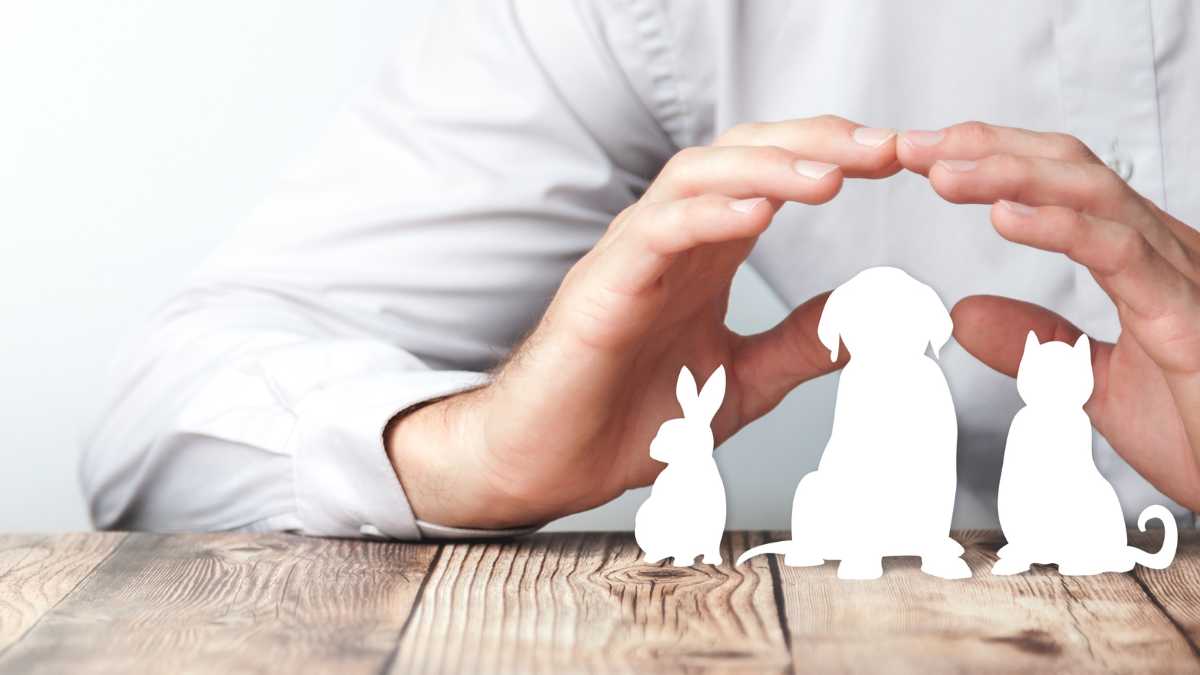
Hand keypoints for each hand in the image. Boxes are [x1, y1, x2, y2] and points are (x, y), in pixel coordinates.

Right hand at [388, 116, 900, 527]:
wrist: (550, 463)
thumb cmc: (625, 418)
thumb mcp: (742, 381)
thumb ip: (798, 346)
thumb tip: (863, 322)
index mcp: (704, 254)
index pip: (770, 176)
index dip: (832, 158)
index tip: (897, 160)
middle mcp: (670, 241)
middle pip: (741, 154)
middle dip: (815, 143)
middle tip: (884, 149)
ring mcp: (632, 257)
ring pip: (696, 177)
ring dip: (768, 167)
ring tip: (831, 175)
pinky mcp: (602, 288)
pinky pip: (657, 232)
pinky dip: (708, 215)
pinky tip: (756, 213)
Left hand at [898, 122, 1199, 509]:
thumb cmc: (1196, 429)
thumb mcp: (1088, 382)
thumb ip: (1035, 340)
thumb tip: (967, 312)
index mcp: (1137, 259)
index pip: (1058, 184)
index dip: (991, 161)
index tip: (924, 158)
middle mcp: (1160, 251)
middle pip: (1069, 168)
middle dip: (986, 149)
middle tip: (914, 147)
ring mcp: (1177, 274)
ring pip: (1091, 193)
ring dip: (1008, 175)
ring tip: (943, 172)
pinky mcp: (1184, 312)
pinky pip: (1120, 250)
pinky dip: (1058, 226)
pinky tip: (1004, 215)